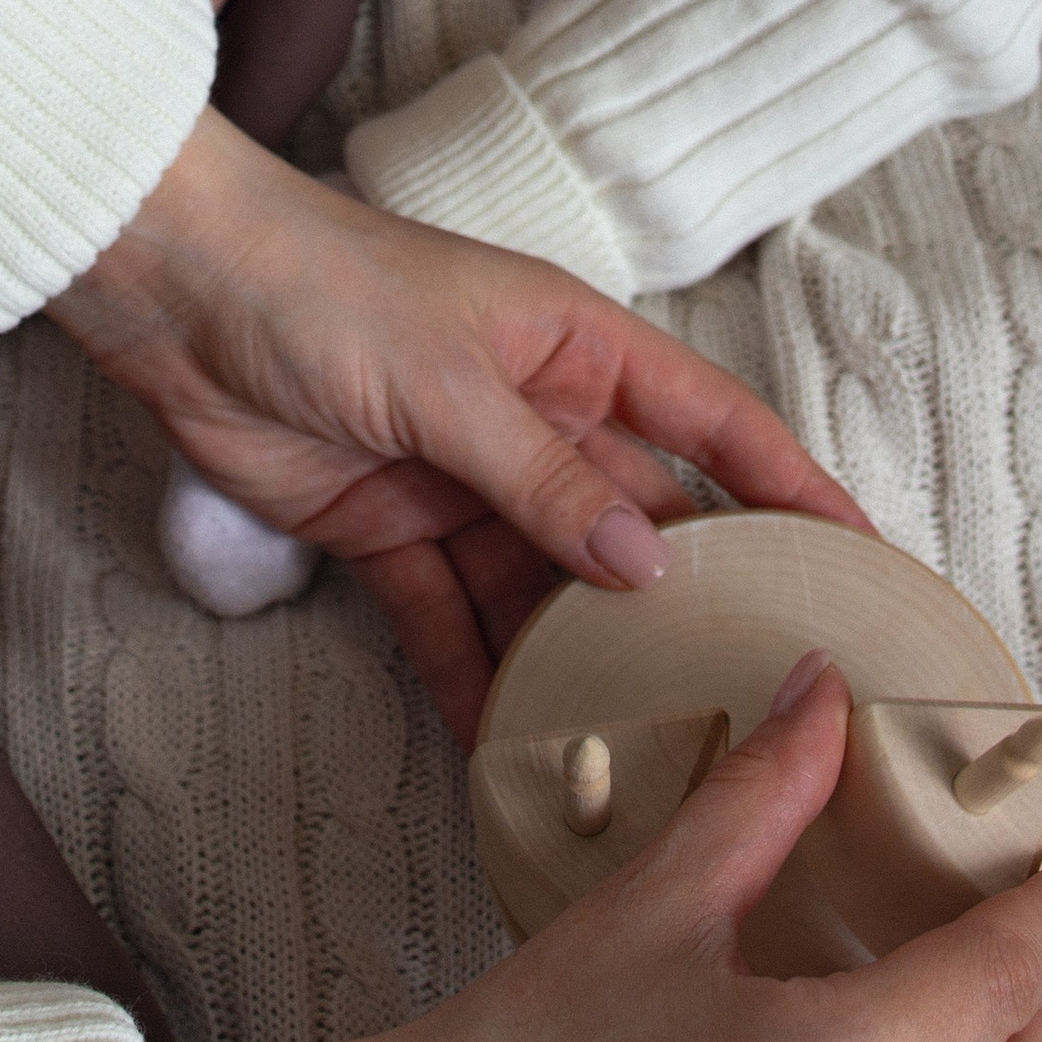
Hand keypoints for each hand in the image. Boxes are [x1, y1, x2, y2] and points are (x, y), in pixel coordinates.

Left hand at [49, 110, 866, 741]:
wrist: (178, 293)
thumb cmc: (324, 284)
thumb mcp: (448, 378)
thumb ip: (545, 478)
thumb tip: (648, 566)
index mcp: (575, 350)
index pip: (714, 426)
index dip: (791, 489)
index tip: (863, 558)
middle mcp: (535, 419)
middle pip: (636, 528)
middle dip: (688, 611)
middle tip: (751, 704)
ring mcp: (464, 481)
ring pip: (546, 593)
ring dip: (578, 666)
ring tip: (635, 757)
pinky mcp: (390, 532)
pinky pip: (452, 622)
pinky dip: (475, 682)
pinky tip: (508, 752)